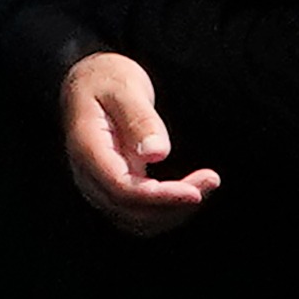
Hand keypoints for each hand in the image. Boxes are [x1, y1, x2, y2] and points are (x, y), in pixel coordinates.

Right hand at [59, 52, 215, 233]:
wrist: (86, 81)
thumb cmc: (105, 79)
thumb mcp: (124, 88)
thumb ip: (139, 119)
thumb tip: (156, 153)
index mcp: (88, 151)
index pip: (122, 189)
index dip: (160, 197)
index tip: (196, 191)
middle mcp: (89, 176)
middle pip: (129, 210)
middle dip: (172, 205)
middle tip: (211, 179)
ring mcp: (99, 185)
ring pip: (134, 219)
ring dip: (172, 212)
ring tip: (206, 184)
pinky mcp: (113, 186)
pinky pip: (137, 213)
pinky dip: (164, 210)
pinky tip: (188, 190)